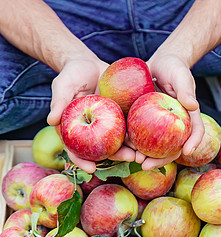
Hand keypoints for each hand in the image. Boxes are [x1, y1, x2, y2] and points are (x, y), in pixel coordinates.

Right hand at [47, 57, 134, 172]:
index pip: (76, 149)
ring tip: (143, 153)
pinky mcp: (122, 115)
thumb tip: (51, 121)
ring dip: (132, 148)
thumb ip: (59, 101)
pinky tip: (149, 137)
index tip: (91, 169)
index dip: (82, 161)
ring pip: (120, 141)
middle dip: (117, 157)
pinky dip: (139, 133)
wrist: (91, 63)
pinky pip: (130, 126)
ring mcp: (109, 124)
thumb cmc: (73, 74)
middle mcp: (93, 131)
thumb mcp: (64, 85)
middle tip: (130, 159)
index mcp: (76, 129)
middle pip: (104, 149)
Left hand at [133, 52, 204, 170]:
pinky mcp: (145, 122)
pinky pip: (140, 135)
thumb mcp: (180, 75)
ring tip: (133, 160)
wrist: (157, 64)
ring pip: (155, 146)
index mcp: (188, 116)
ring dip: (145, 156)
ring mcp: (160, 126)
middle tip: (147, 165)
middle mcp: (175, 125)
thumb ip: (186, 89)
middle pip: (173, 147)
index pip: (195, 131)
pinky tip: (122, 146)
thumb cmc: (174, 67)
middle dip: (161, 159)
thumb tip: (193, 105)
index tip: (188, 152)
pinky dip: (132, 142)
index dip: (194, 142)